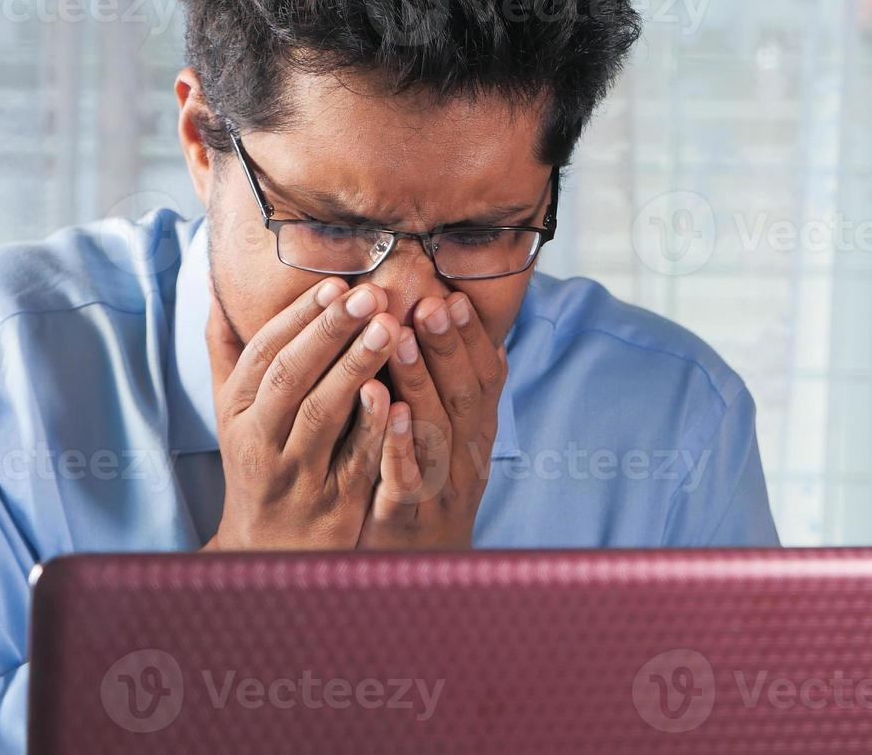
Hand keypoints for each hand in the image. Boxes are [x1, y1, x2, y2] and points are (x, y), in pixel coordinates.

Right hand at [201, 275, 399, 550]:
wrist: (267, 553)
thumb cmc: (257, 464)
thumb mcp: (232, 412)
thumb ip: (228, 351)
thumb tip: (217, 285)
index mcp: (238, 412)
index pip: (265, 354)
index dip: (298, 318)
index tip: (334, 285)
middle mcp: (261, 442)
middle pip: (292, 377)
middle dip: (330, 332)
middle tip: (369, 295)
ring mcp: (298, 474)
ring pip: (323, 414)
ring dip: (355, 368)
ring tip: (390, 328)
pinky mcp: (335, 504)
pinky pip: (355, 460)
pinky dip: (374, 427)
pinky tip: (397, 394)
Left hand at [358, 291, 507, 548]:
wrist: (418, 576)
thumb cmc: (425, 493)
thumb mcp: (449, 442)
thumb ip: (455, 394)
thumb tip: (476, 335)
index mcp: (476, 435)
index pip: (482, 379)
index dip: (470, 338)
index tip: (453, 295)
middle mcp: (468, 459)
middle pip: (463, 396)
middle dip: (447, 346)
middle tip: (429, 301)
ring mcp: (443, 491)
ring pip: (437, 430)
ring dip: (419, 380)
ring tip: (396, 337)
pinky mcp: (410, 519)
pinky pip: (410, 478)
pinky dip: (402, 443)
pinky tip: (389, 411)